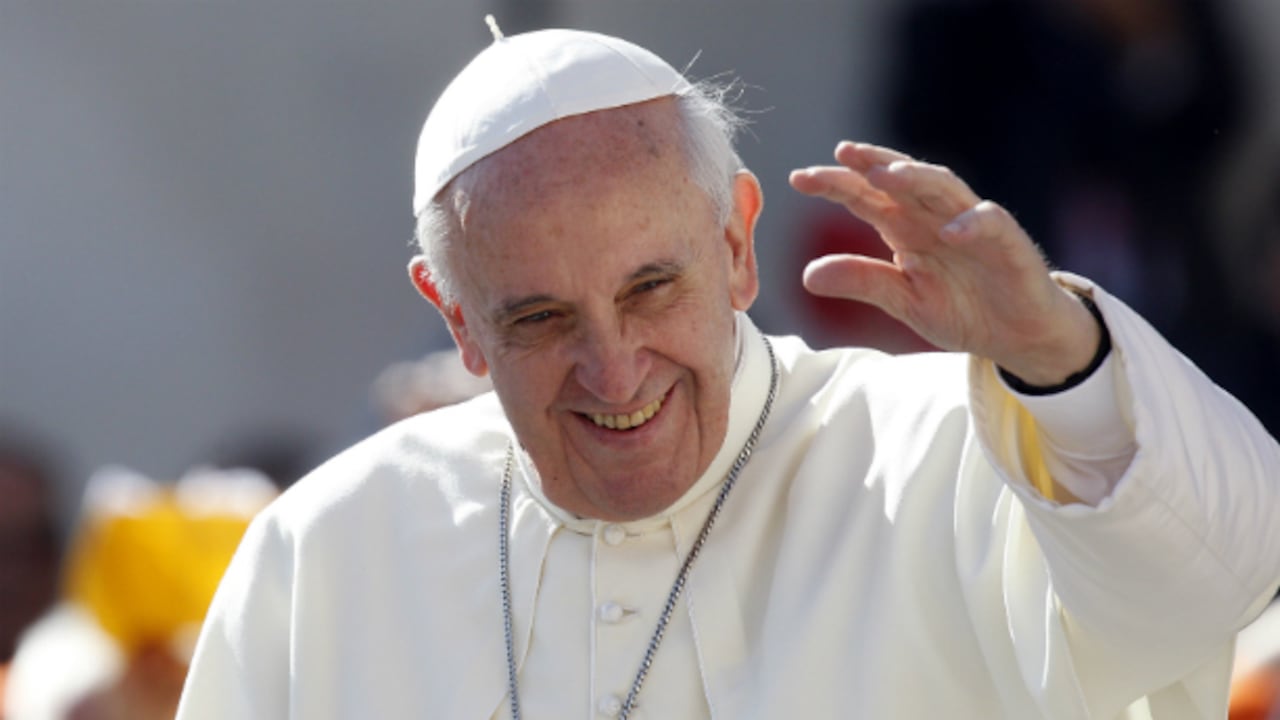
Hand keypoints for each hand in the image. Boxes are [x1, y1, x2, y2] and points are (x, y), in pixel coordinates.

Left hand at [790, 142, 1099, 385]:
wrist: (1019, 335)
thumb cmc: (964, 308)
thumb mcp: (904, 301)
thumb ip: (862, 282)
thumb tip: (807, 276)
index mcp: (906, 228)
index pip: (866, 196)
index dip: (835, 184)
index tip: (798, 178)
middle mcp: (936, 217)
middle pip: (901, 180)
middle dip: (871, 163)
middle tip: (841, 153)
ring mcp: (973, 224)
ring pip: (945, 188)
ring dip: (916, 178)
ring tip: (886, 174)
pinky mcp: (1009, 243)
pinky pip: (991, 223)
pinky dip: (973, 223)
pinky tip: (952, 230)